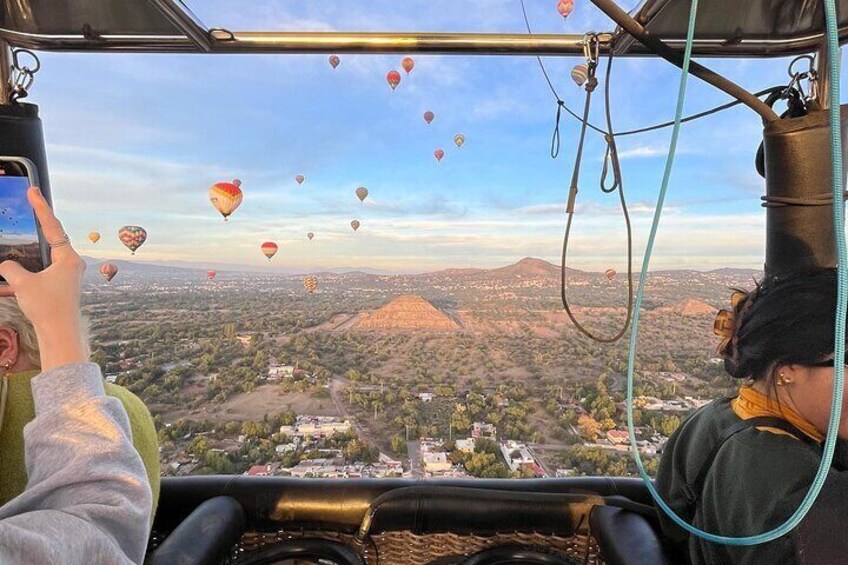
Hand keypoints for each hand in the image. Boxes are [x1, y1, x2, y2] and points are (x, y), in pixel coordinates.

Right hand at [0, 187, 86, 369]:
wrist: (59, 332)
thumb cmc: (47, 307)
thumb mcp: (22, 283)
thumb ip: (10, 267)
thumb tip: (6, 263)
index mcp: (68, 258)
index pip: (52, 227)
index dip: (41, 208)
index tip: (33, 192)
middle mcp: (72, 263)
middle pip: (51, 237)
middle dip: (37, 223)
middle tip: (27, 203)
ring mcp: (68, 274)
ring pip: (46, 254)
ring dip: (32, 247)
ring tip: (21, 233)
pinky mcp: (62, 284)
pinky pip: (44, 268)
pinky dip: (31, 265)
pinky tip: (17, 267)